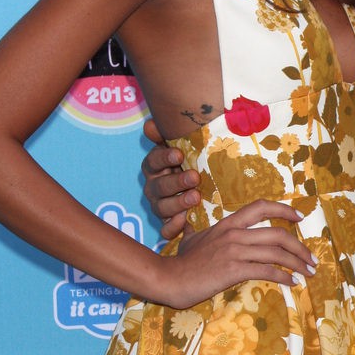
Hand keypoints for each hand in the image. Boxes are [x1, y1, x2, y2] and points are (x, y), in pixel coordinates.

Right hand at [142, 118, 197, 241]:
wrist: (204, 190)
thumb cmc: (192, 164)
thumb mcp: (186, 147)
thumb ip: (169, 135)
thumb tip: (150, 124)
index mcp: (155, 167)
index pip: (153, 161)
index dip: (164, 158)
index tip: (179, 154)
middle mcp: (154, 188)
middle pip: (159, 186)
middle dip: (176, 182)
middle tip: (194, 177)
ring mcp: (160, 207)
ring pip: (161, 208)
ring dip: (178, 203)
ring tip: (196, 197)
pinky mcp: (168, 224)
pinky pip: (165, 229)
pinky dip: (173, 227)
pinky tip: (185, 220)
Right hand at [155, 199, 315, 308]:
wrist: (169, 278)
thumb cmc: (181, 261)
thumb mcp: (192, 238)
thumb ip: (201, 230)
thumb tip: (196, 225)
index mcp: (228, 224)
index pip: (261, 207)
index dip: (284, 209)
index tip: (300, 217)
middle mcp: (235, 234)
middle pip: (278, 234)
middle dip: (300, 247)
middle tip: (312, 258)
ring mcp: (235, 251)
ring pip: (276, 253)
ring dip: (298, 263)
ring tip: (309, 272)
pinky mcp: (234, 270)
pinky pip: (267, 271)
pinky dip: (284, 277)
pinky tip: (292, 282)